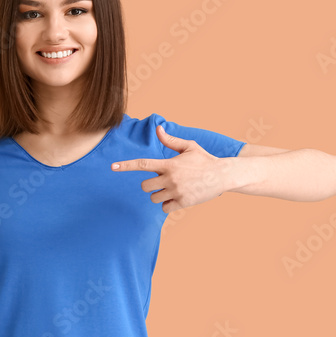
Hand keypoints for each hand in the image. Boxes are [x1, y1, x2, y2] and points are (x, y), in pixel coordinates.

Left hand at [111, 125, 225, 213]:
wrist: (223, 175)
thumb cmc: (205, 160)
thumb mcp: (189, 147)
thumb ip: (171, 140)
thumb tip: (158, 128)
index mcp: (169, 164)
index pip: (142, 165)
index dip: (126, 166)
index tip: (113, 167)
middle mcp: (170, 178)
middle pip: (145, 186)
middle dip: (150, 185)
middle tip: (162, 182)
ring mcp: (176, 191)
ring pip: (153, 198)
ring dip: (159, 195)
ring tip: (173, 189)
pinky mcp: (183, 202)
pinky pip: (164, 207)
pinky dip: (168, 204)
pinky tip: (178, 198)